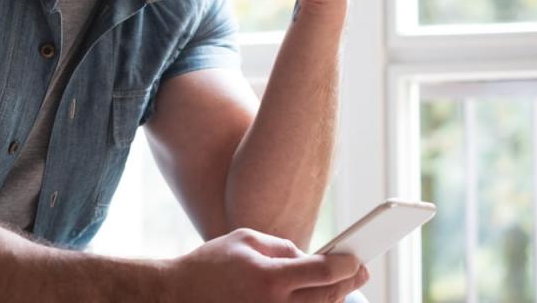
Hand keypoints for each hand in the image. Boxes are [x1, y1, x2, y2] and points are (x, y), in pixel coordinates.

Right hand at [164, 228, 368, 302]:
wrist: (176, 295)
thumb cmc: (210, 264)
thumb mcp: (246, 240)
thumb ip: (283, 248)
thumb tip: (310, 259)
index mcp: (270, 278)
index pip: (324, 272)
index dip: (347, 264)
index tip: (356, 258)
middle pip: (327, 297)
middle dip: (348, 283)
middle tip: (359, 270)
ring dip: (332, 299)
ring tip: (339, 286)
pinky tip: (316, 298)